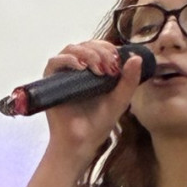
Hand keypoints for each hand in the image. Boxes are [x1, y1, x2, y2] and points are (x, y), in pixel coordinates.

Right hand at [43, 39, 142, 167]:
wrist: (82, 141)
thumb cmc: (99, 123)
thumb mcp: (120, 100)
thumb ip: (129, 81)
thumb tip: (137, 58)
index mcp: (94, 70)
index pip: (99, 48)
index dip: (108, 48)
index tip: (118, 59)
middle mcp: (78, 69)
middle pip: (86, 45)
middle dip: (100, 50)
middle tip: (109, 65)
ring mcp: (63, 74)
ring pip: (71, 49)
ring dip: (87, 53)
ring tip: (98, 68)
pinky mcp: (50, 81)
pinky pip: (55, 62)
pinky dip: (68, 60)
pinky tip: (80, 68)